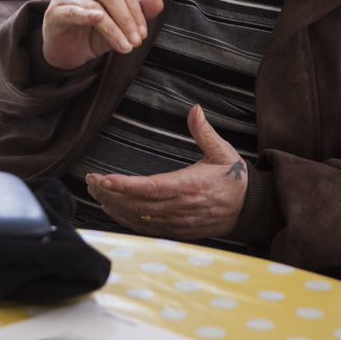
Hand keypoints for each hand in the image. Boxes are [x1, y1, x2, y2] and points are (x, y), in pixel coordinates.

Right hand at [42, 0, 163, 70]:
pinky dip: (87, 16)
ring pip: (97, 8)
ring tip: (124, 47)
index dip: (137, 12)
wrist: (64, 51)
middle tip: (136, 42)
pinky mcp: (55, 11)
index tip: (143, 34)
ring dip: (114, 30)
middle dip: (128, 21)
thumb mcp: (118, 25)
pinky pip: (75, 12)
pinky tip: (99, 20)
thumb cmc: (91, 34)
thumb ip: (137, 14)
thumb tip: (159, 2)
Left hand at [85, 105, 247, 238]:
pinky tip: (112, 209)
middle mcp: (180, 207)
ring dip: (113, 205)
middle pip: (137, 203)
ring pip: (137, 217)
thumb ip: (204, 132)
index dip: (125, 185)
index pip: (150, 188)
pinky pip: (145, 228)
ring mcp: (177, 222)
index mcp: (190, 186)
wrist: (250, 208)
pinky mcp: (176, 230)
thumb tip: (195, 109)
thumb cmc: (233, 178)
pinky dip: (125, 219)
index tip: (104, 179)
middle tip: (90, 180)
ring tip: (95, 191)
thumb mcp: (223, 151)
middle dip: (110, 193)